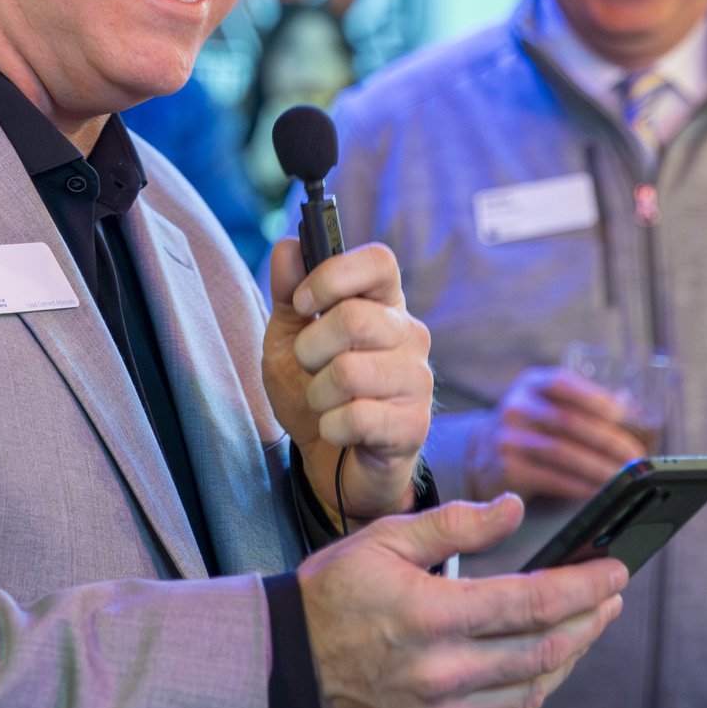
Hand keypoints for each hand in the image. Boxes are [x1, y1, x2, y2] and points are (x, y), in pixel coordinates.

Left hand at [263, 238, 431, 524]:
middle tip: (309, 368)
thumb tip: (289, 246)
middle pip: (355, 318)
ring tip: (324, 403)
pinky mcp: (414, 426)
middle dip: (310, 349)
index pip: (380, 261)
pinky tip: (338, 430)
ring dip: (317, 393)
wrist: (330, 461)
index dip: (333, 275)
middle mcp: (409, 336)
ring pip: (351, 371)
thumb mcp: (289, 341)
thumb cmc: (316, 393)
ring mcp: (417, 381)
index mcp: (383, 305)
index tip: (303, 304)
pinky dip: (330, 427)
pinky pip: (358, 417)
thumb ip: (288, 295)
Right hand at [301, 495, 626, 707]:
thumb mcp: (383, 541)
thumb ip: (455, 525)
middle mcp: (442, 674)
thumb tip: (515, 509)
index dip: (584, 586)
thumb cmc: (329, 597)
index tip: (615, 571)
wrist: (278, 671)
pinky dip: (526, 695)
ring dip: (566, 659)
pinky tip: (534, 670)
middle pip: (545, 650)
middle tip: (610, 598)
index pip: (534, 602)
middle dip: (588, 621)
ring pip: (530, 693)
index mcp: (433, 615)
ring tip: (581, 630)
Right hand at [465, 366, 645, 502]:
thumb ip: (584, 404)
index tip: (622, 414)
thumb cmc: (531, 426)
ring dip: (598, 467)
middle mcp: (516, 407)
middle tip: (634, 456)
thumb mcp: (548, 402)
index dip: (593, 397)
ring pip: (561, 452)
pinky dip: (580, 486)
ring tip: (623, 476)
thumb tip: (636, 410)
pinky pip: (551, 478)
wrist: (481, 452)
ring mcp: (509, 439)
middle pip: (567, 422)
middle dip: (607, 440)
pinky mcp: (508, 469)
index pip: (562, 384)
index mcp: (531, 384)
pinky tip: (599, 490)